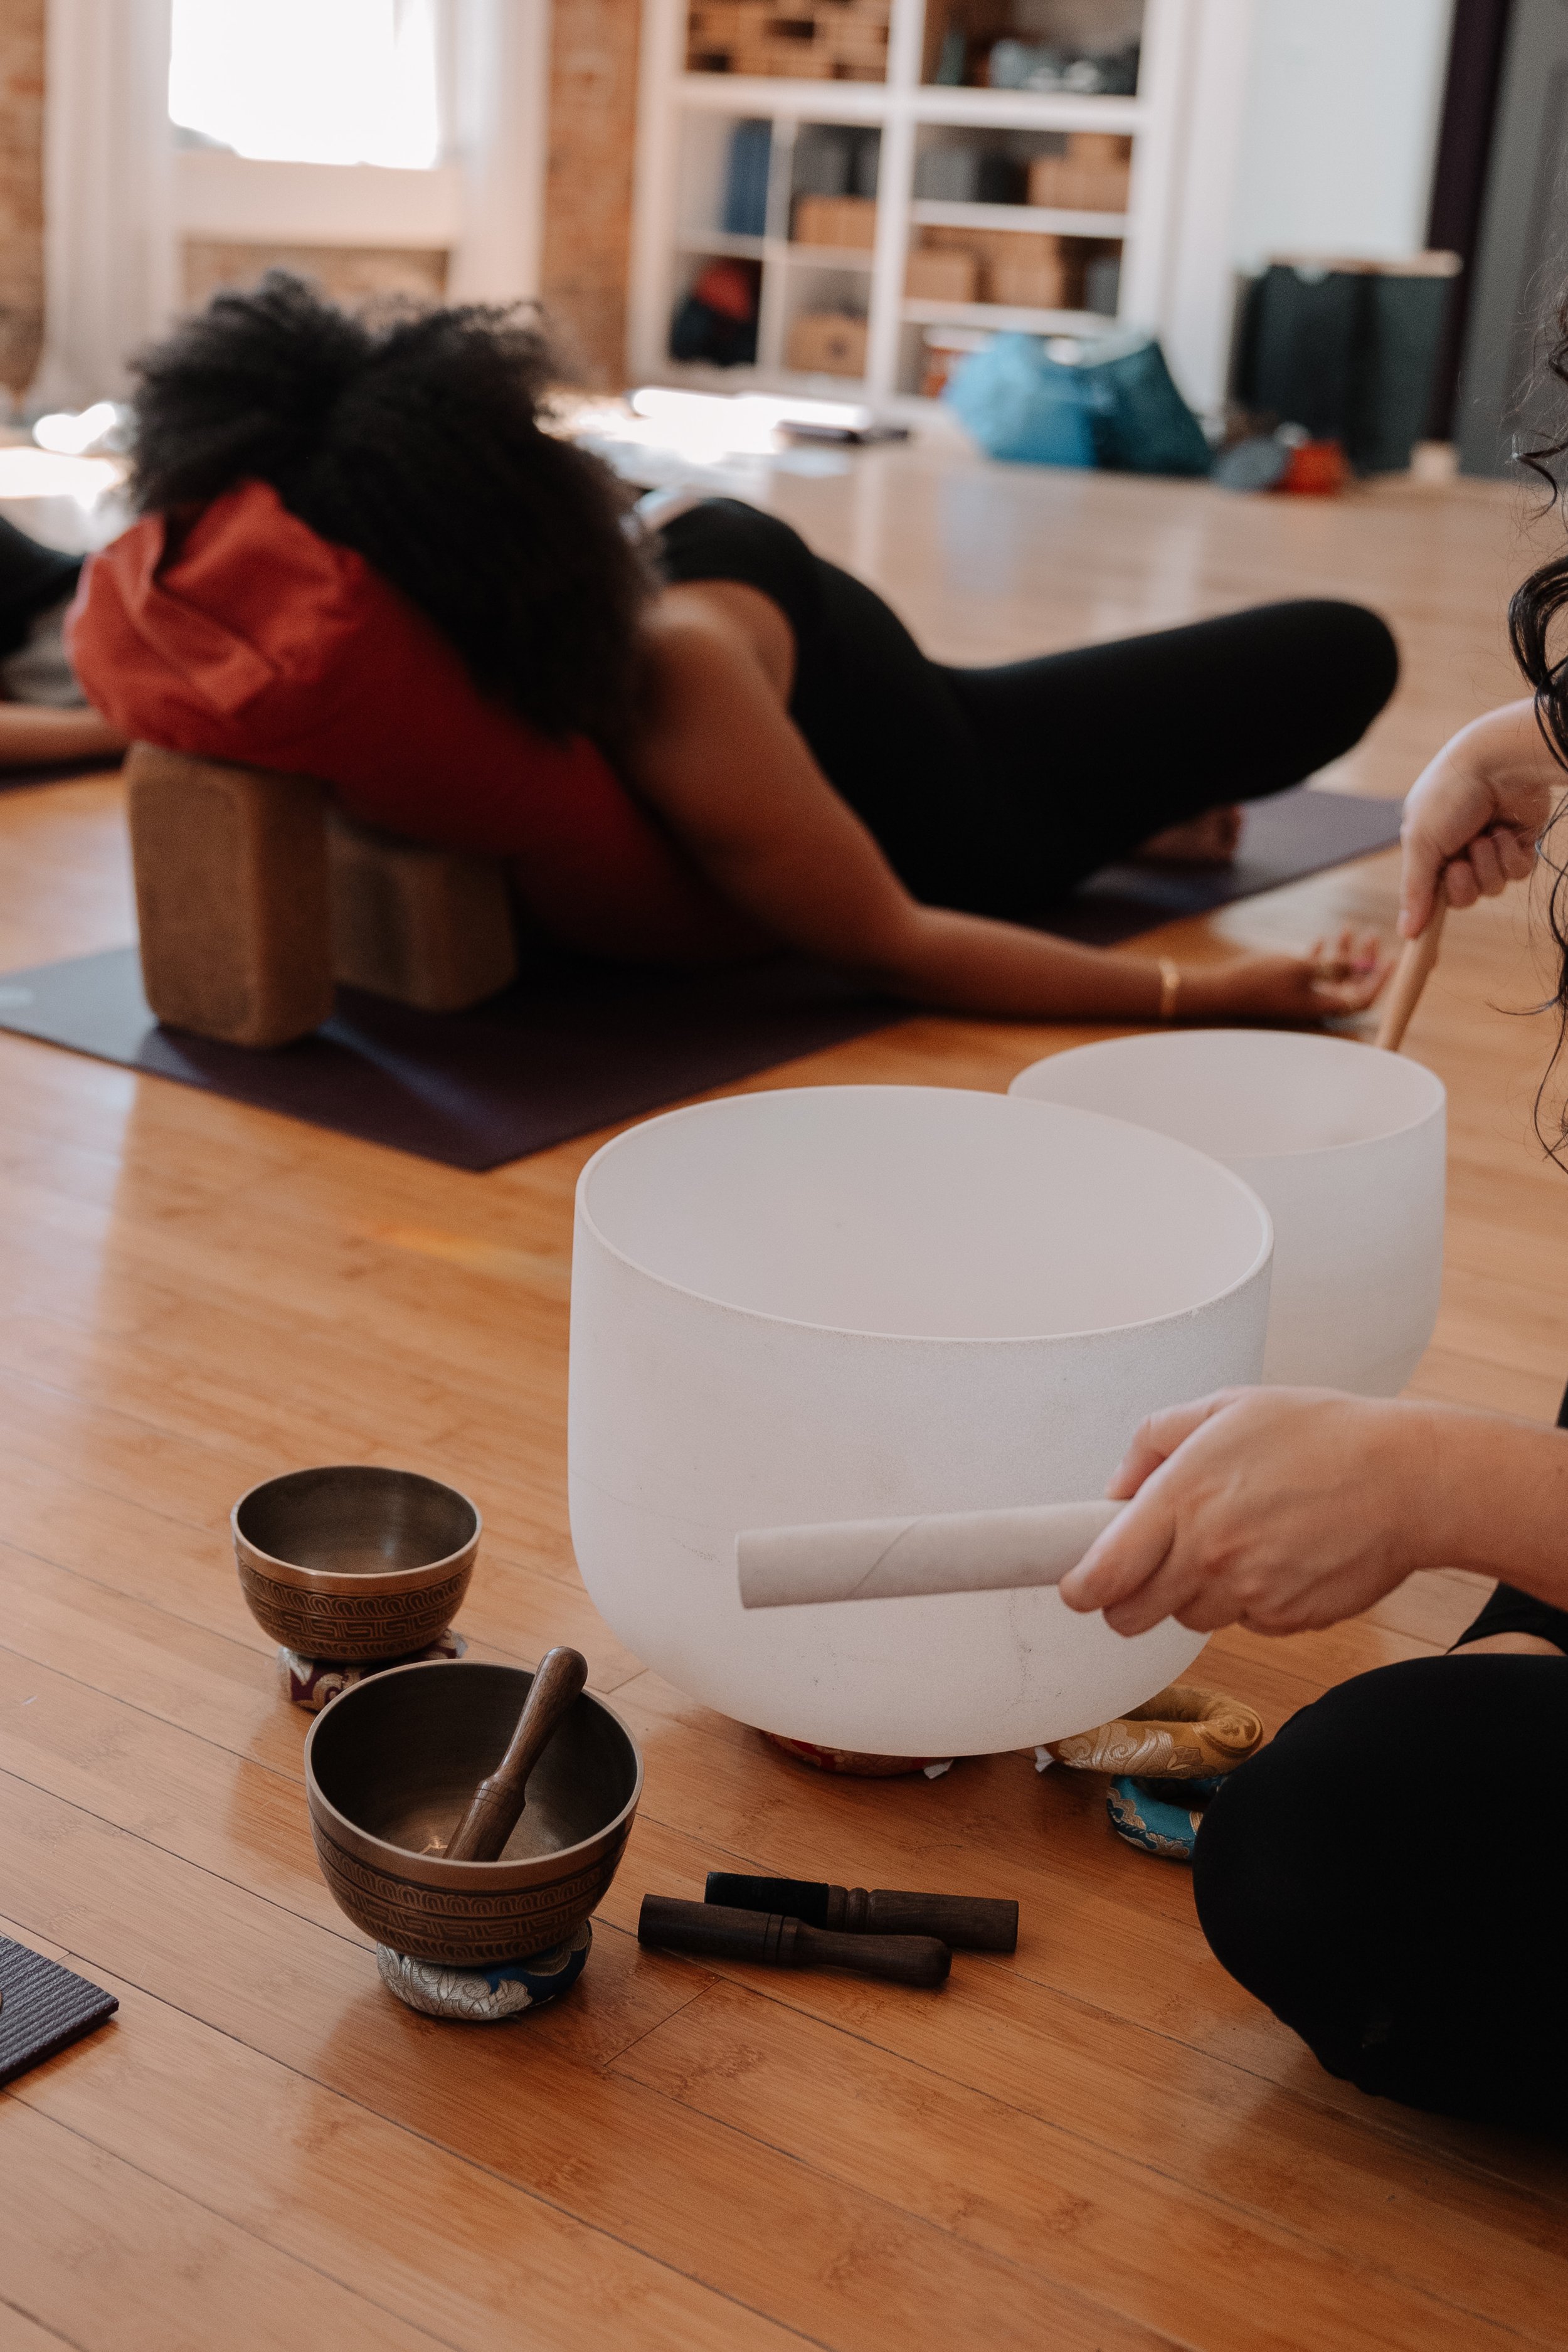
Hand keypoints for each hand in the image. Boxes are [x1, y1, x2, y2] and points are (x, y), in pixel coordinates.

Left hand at [1058, 1387, 1435, 1637]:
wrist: (1408, 1479)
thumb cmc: (1320, 1434)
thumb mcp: (1226, 1407)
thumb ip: (1155, 1440)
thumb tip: (1115, 1488)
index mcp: (1181, 1500)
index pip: (1101, 1577)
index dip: (1081, 1590)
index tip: (1079, 1587)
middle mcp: (1208, 1555)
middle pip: (1131, 1616)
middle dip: (1130, 1598)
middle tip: (1149, 1567)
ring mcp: (1249, 1593)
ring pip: (1188, 1618)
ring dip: (1196, 1592)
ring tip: (1237, 1541)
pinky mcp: (1286, 1619)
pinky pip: (1244, 1622)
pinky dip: (1249, 1599)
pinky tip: (1279, 1556)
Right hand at [1191, 928, 1388, 1023]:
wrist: (1223, 989)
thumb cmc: (1260, 980)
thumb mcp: (1301, 967)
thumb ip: (1334, 965)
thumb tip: (1363, 962)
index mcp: (1323, 1006)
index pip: (1363, 998)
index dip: (1381, 980)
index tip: (1392, 958)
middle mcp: (1316, 1004)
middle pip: (1351, 984)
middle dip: (1364, 960)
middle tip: (1372, 937)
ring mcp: (1302, 996)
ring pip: (1333, 975)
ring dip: (1343, 954)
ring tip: (1348, 929)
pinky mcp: (1288, 987)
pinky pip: (1313, 973)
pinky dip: (1321, 957)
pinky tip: (1321, 939)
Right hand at [1399, 702, 1554, 937]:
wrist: (1498, 762)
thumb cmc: (1449, 794)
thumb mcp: (1421, 843)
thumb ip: (1414, 890)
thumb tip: (1406, 933)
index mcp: (1429, 846)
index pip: (1429, 893)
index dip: (1432, 909)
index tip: (1429, 936)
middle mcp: (1459, 849)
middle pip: (1462, 897)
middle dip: (1463, 883)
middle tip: (1460, 862)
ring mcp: (1490, 847)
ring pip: (1492, 887)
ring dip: (1488, 865)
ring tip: (1486, 837)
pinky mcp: (1520, 843)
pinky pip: (1517, 873)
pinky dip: (1511, 857)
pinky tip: (1506, 833)